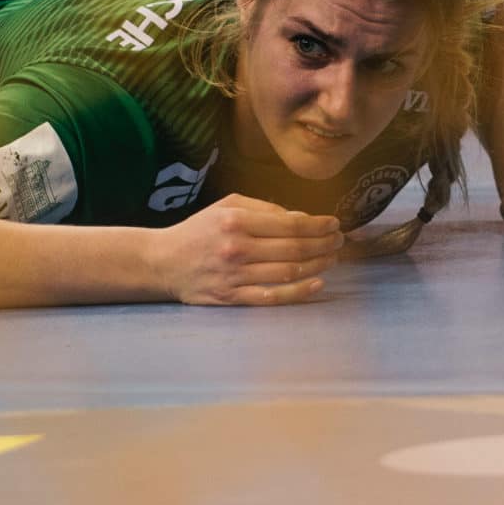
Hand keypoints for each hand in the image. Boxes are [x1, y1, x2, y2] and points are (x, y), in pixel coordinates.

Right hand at [152, 196, 341, 305]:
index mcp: (236, 221)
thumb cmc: (199, 230)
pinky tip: (317, 284)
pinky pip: (272, 297)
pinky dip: (298, 292)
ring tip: (333, 258)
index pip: (289, 224)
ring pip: (287, 272)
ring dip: (317, 265)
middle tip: (340, 241)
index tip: (334, 223)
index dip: (318, 225)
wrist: (163, 262)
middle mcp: (237, 248)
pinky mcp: (232, 298)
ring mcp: (234, 276)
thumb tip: (301, 218)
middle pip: (293, 248)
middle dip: (323, 244)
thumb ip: (264, 209)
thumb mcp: (227, 206)